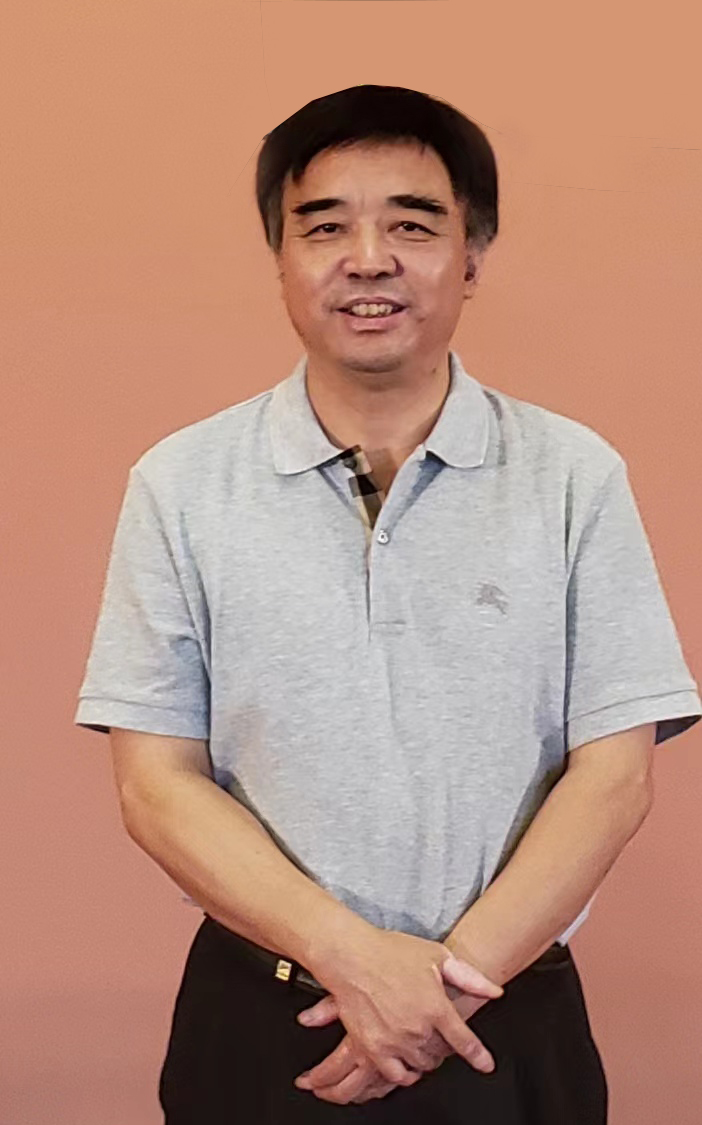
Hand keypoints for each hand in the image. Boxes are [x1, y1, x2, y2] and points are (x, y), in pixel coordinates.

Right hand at [296, 930, 502, 1092]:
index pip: (464, 1041)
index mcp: (435, 1006)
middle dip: (443, 1047)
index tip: (486, 1064)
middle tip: (437, 1034)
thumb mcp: (436, 955)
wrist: (351, 956)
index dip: (478, 1056)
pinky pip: (395, 1075)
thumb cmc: (391, 951)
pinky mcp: (373, 1048)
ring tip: (421, 1043)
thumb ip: (469, 977)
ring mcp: (394, 1040)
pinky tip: (405, 1062)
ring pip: (420, 1065)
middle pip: (441, 1054)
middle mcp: (417, 1028)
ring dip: (425, 1058)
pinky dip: (404, 1073)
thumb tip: (495, 991)